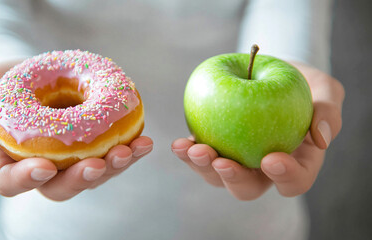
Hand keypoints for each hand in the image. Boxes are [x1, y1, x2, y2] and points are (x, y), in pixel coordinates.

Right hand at [0, 61, 152, 200]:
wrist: (33, 72)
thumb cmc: (2, 82)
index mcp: (9, 162)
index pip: (12, 183)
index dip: (27, 179)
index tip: (44, 166)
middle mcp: (43, 168)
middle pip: (60, 187)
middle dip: (81, 179)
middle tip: (98, 164)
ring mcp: (71, 161)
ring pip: (92, 175)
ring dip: (114, 167)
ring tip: (132, 150)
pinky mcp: (94, 147)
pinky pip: (111, 155)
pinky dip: (129, 150)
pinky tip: (144, 141)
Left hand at [172, 61, 343, 200]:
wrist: (269, 71)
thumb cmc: (301, 83)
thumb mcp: (323, 89)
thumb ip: (328, 111)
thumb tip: (321, 138)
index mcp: (295, 162)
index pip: (294, 180)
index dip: (284, 176)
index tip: (271, 159)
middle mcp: (262, 167)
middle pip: (248, 187)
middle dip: (233, 178)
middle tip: (221, 161)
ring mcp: (236, 158)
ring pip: (218, 176)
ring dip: (203, 167)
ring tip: (191, 149)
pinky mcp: (214, 145)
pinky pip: (198, 155)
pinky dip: (187, 152)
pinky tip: (178, 144)